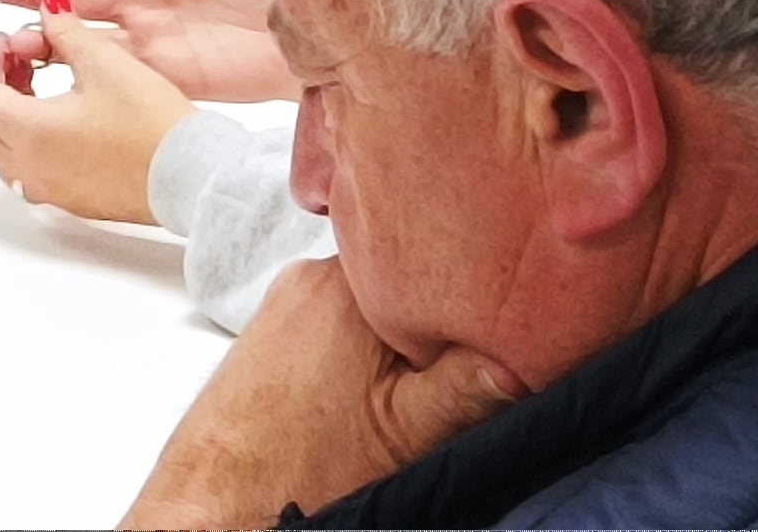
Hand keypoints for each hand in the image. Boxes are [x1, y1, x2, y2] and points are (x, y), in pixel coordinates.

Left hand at [0, 0, 193, 224]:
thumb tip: (48, 9)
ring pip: (4, 156)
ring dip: (9, 120)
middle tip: (18, 64)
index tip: (6, 42)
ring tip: (40, 90)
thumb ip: (66, 32)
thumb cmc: (154, 126)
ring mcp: (54, 191)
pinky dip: (32, 145)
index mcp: (29, 132)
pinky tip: (65, 122)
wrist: (194, 176)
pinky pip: (34, 175)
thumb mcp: (106, 62)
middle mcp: (32, 169)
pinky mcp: (77, 202)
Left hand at [120, 258, 519, 528]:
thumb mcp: (411, 434)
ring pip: (379, 303)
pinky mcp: (277, 331)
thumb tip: (543, 347)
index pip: (441, 252)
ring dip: (408, 335)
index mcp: (350, 283)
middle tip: (482, 358)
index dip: (485, 283)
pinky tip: (380, 394)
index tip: (520, 312)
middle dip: (447, 314)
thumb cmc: (300, 473)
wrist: (214, 504)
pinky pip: (345, 322)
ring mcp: (291, 301)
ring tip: (424, 388)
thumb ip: (475, 385)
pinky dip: (372, 349)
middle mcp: (315, 276)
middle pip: (410, 276)